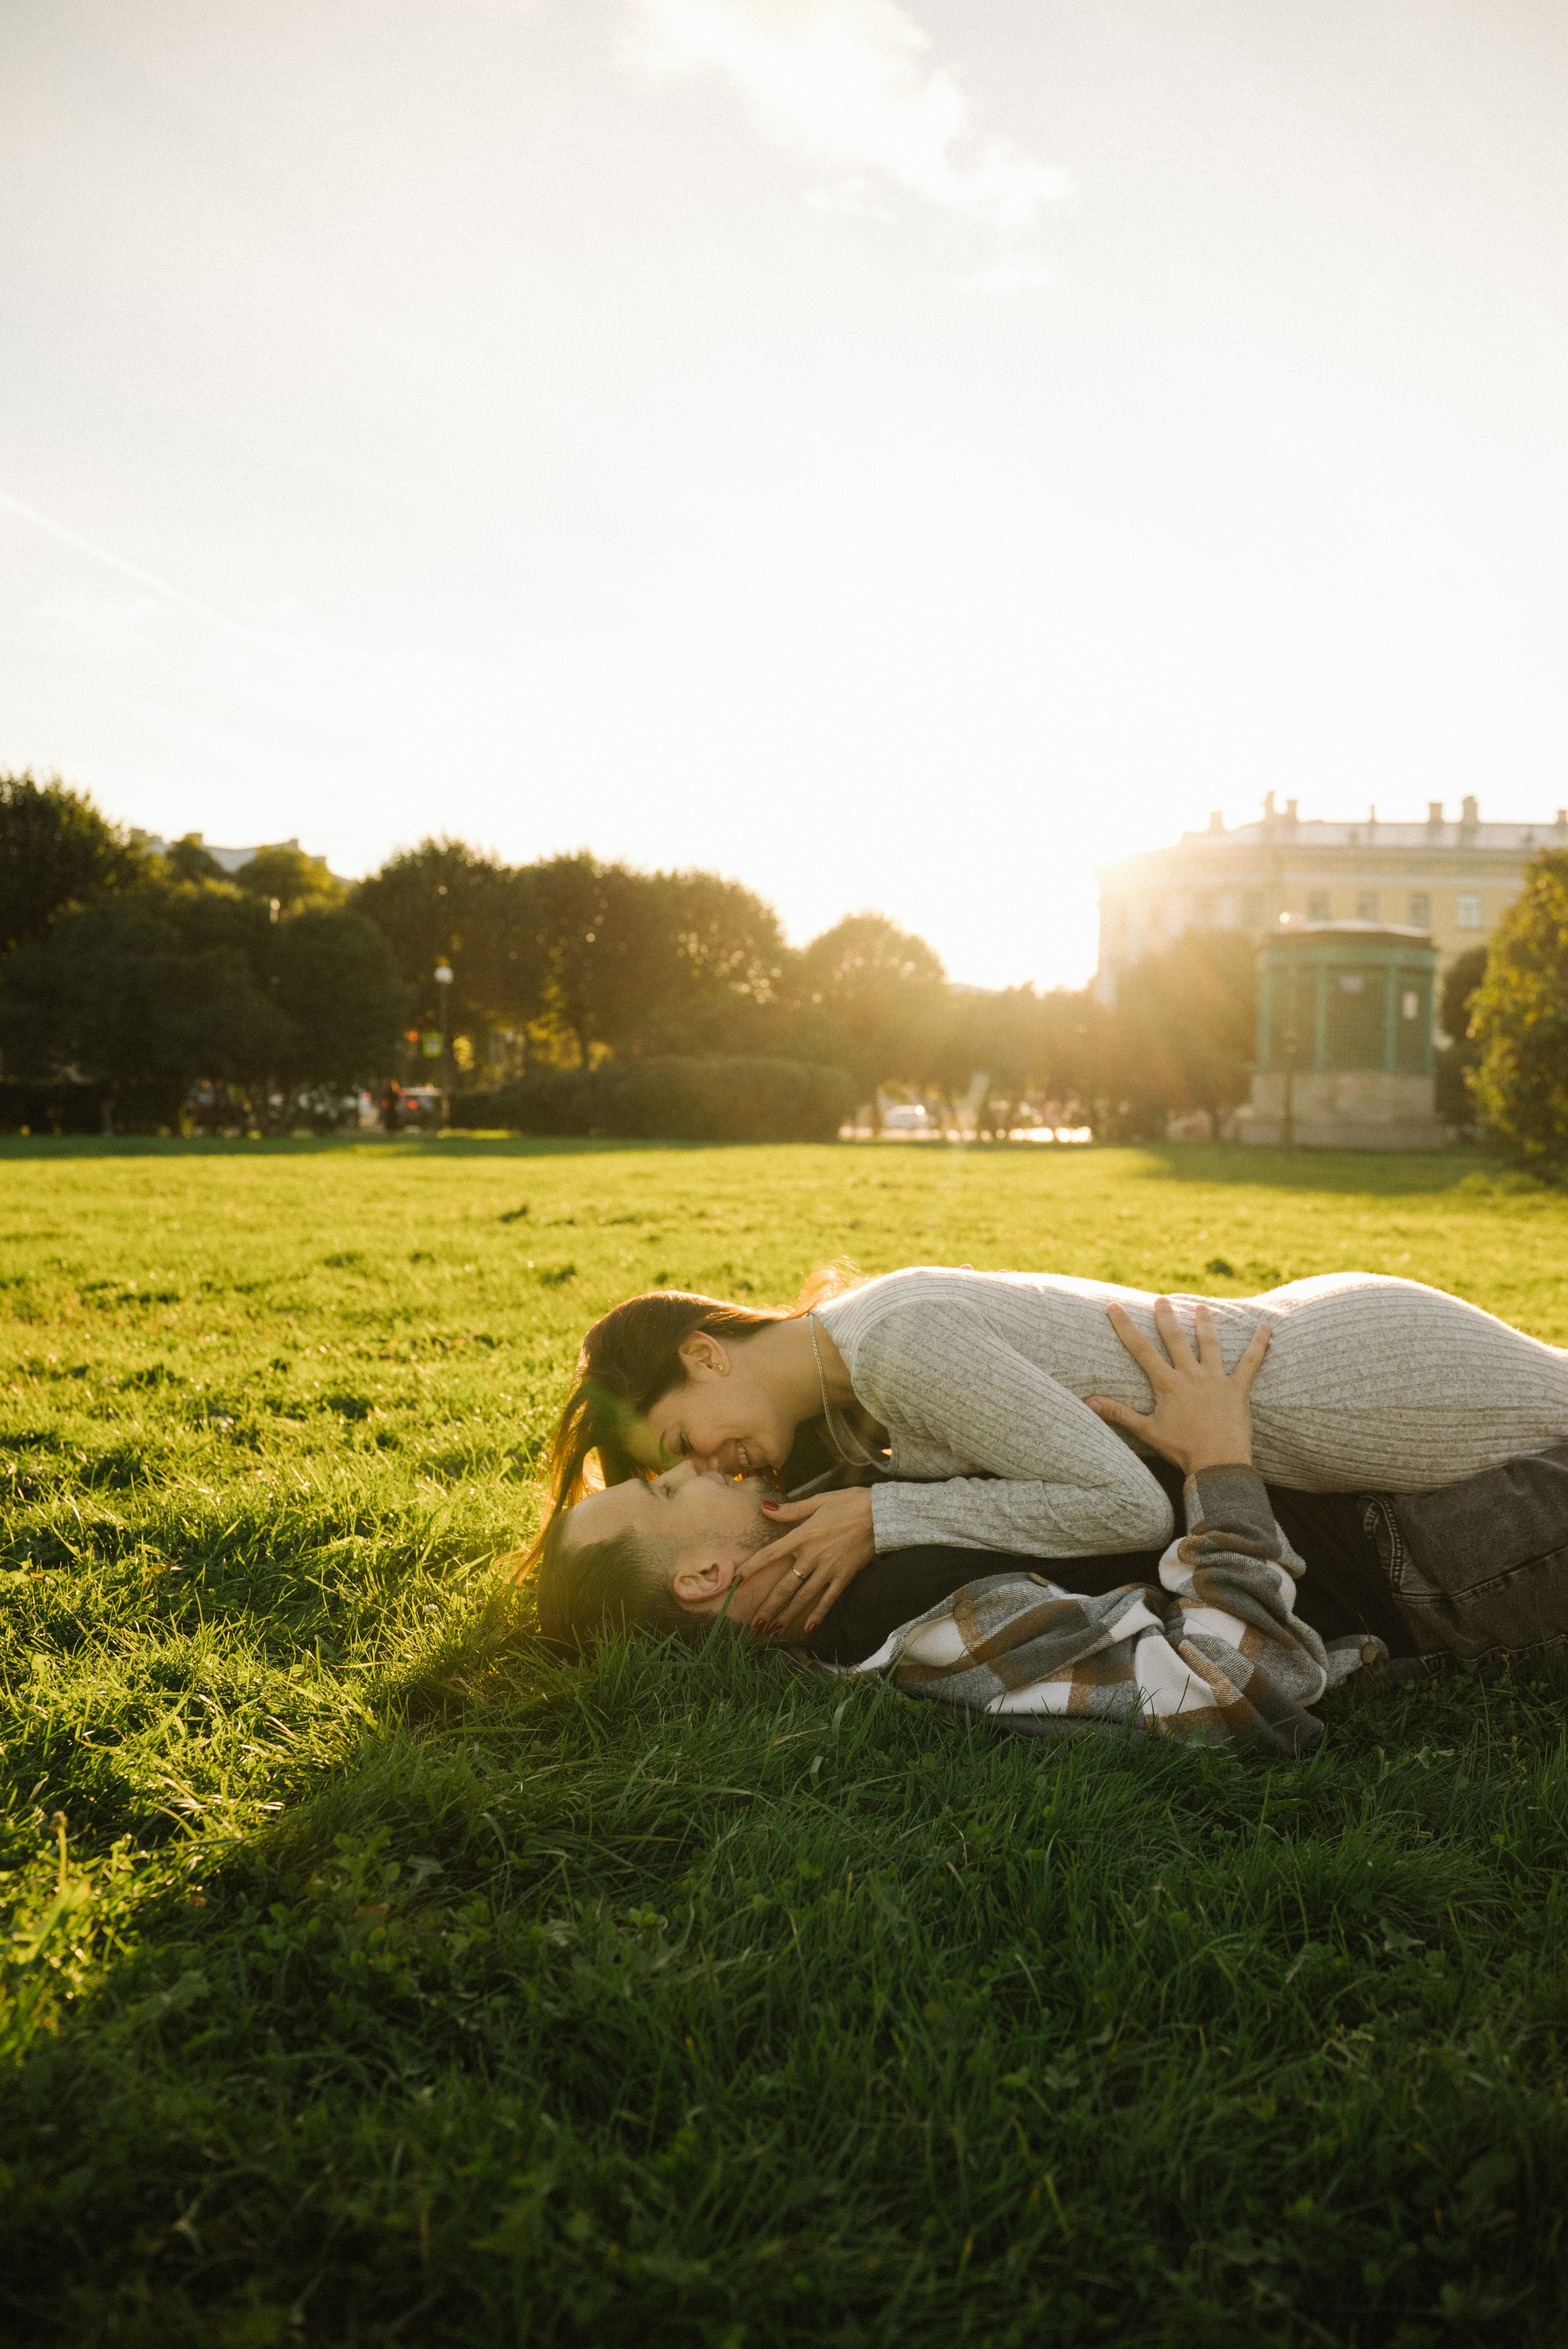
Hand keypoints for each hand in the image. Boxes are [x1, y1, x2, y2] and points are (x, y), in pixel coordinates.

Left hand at [738, 1485, 875, 1636]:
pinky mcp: (845, 1576)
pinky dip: (818, 1615)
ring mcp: (829, 1569)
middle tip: (754, 1624)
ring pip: (803, 1597)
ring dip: (787, 1615)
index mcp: (803, 1536)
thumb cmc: (849, 1503)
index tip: (737, 1583)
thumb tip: (765, 1509)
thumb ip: (791, 1510)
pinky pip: (829, 1599)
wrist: (882, 1513)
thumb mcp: (818, 1500)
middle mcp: (812, 1556)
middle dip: (768, 1606)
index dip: (751, 1568)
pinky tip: (808, 1630)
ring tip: (772, 1631)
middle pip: (785, 1586)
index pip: (770, 1554)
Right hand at [1084, 1299, 1269, 1475]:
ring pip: (1210, 1344)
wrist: (1218, 1463)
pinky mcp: (1238, 1388)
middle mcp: (1191, 1375)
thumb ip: (1118, 1413)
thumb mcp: (1146, 1430)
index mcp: (1168, 1384)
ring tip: (1201, 1307)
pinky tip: (1266, 1328)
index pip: (1141, 1349)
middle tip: (1160, 1300)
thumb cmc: (1181, 1449)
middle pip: (1176, 1339)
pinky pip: (1251, 1362)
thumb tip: (1088, 1402)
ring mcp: (1216, 1379)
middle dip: (1166, 1317)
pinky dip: (1259, 1344)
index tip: (1114, 1307)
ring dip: (1205, 1323)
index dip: (1125, 1327)